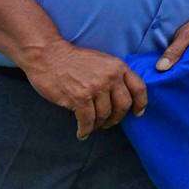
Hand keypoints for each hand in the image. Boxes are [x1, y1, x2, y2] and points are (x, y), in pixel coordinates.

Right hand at [20, 39, 147, 138]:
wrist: (48, 55)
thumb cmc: (73, 59)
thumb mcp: (102, 60)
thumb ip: (114, 75)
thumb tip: (121, 96)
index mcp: (117, 67)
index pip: (138, 88)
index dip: (140, 103)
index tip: (137, 113)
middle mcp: (110, 77)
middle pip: (123, 106)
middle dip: (117, 118)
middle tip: (109, 123)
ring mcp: (95, 88)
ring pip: (104, 115)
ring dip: (99, 124)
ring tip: (93, 126)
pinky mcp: (79, 98)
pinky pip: (87, 121)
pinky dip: (85, 130)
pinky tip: (82, 133)